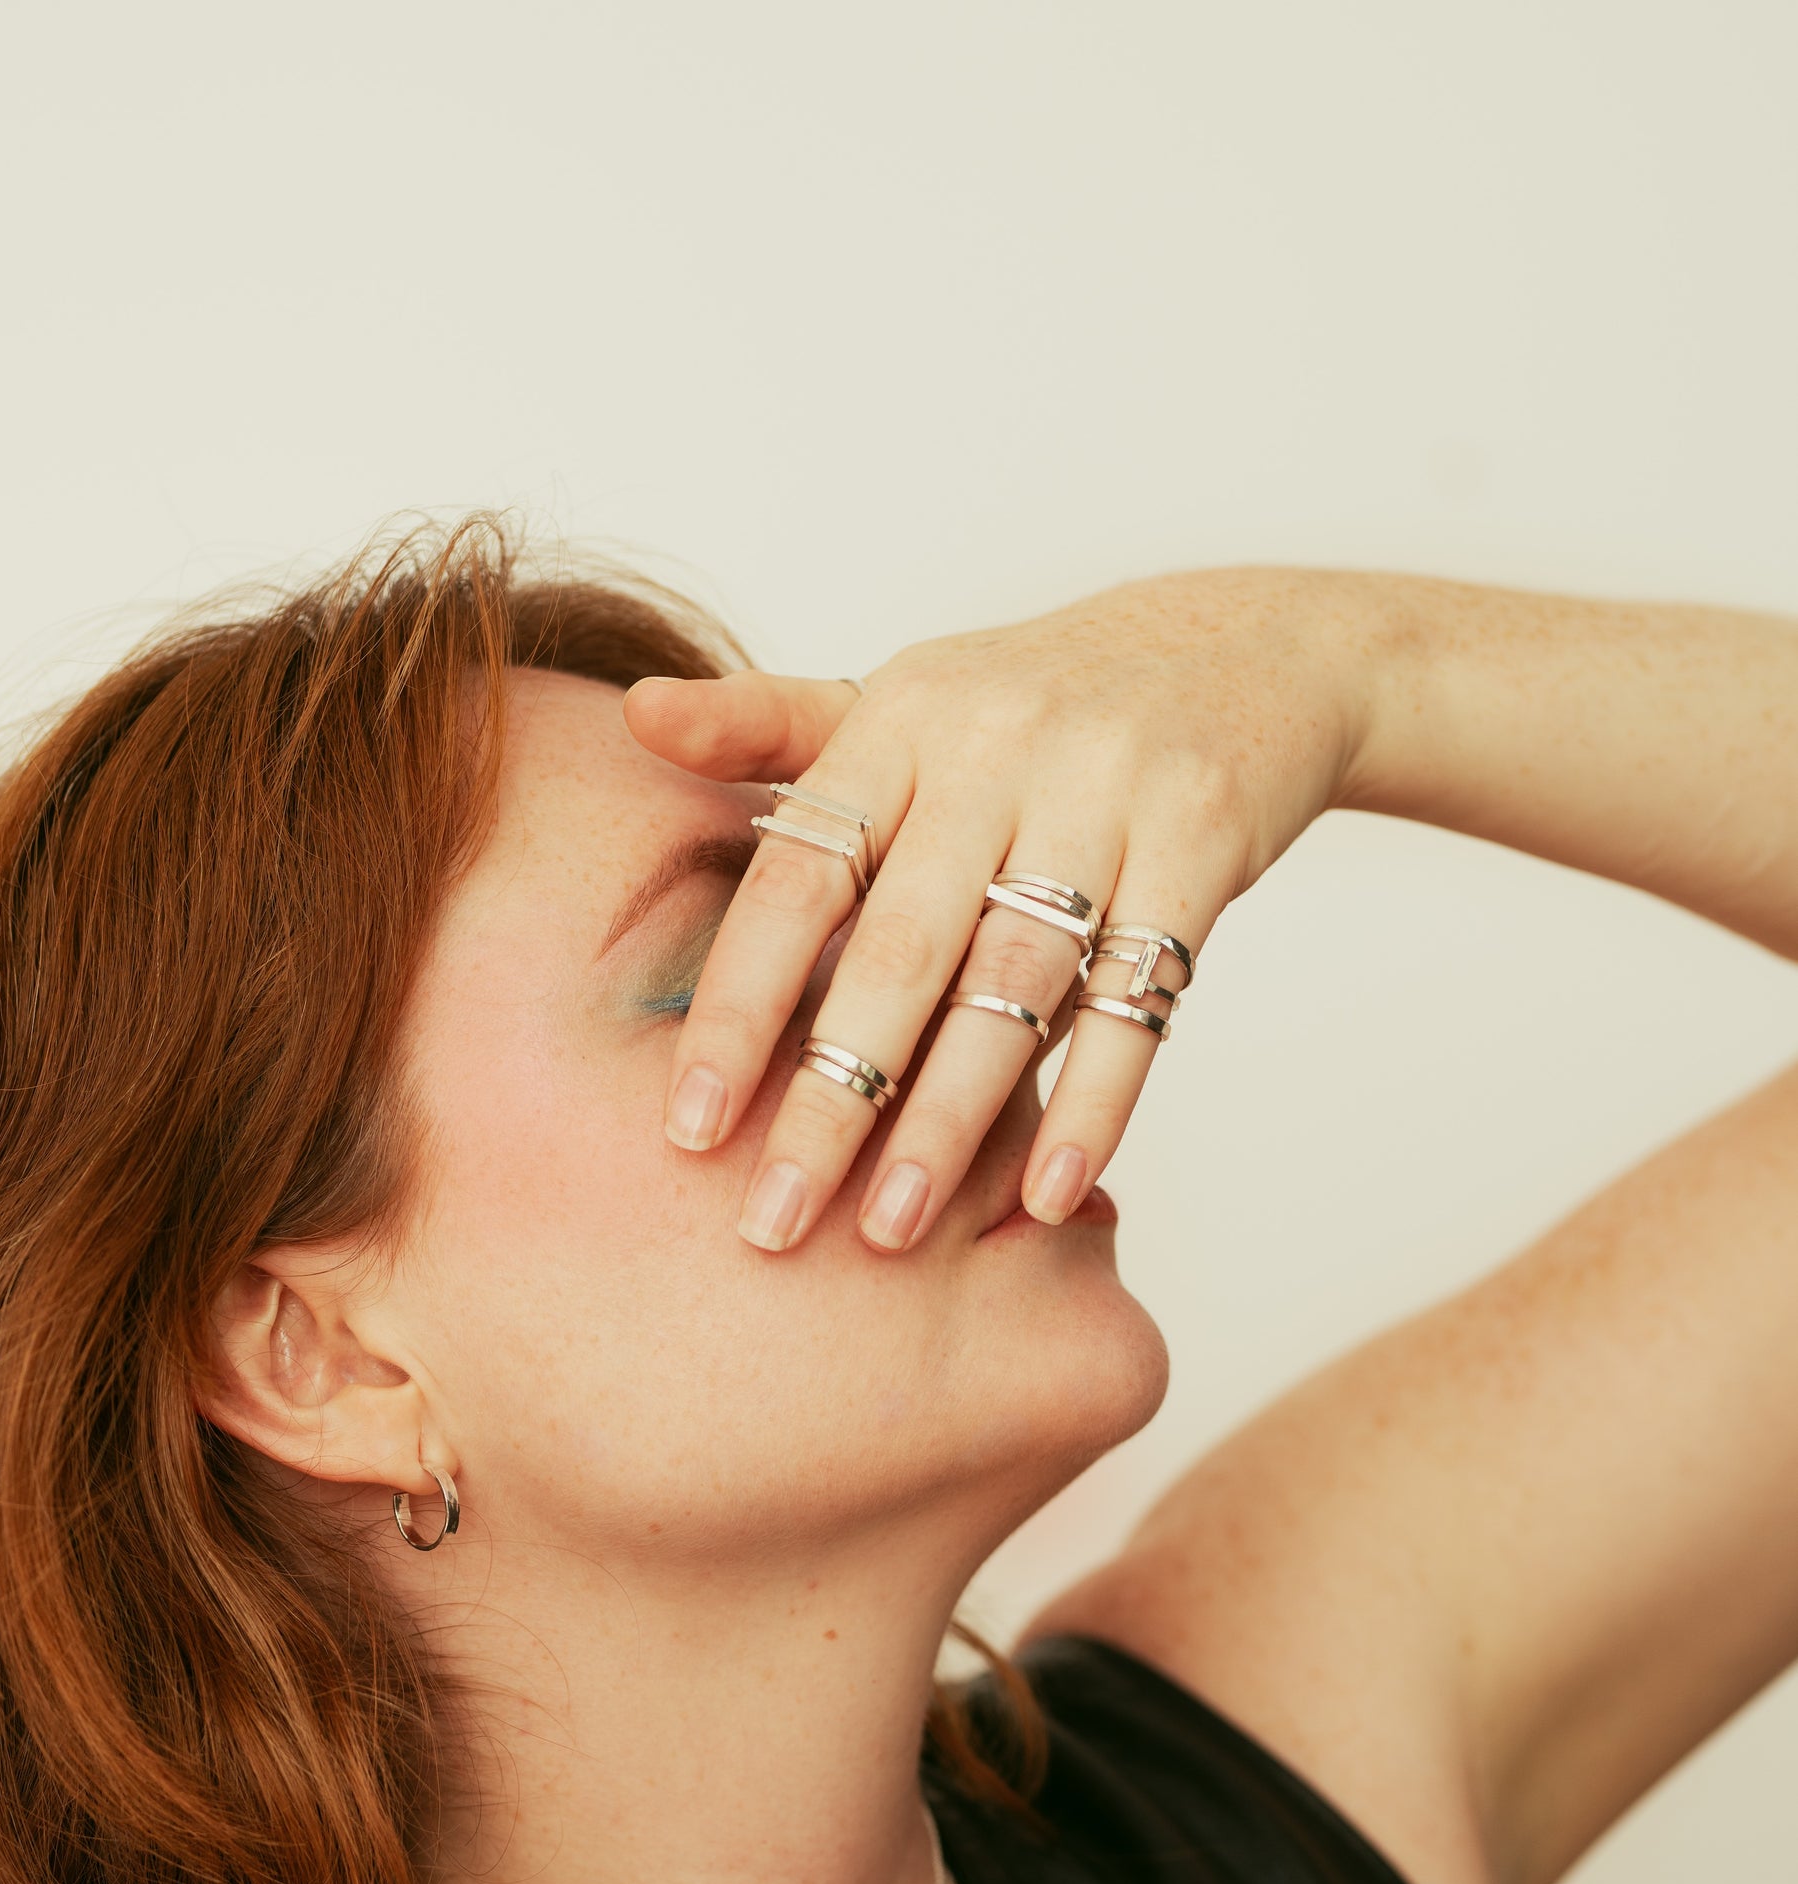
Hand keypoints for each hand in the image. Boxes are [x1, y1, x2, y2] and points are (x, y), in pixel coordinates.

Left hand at [624, 569, 1380, 1252]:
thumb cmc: (1035, 709)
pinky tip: (1046, 1197)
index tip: (689, 1129)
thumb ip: (775, 728)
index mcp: (901, 714)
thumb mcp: (910, 701)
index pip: (798, 877)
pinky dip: (1094, 1107)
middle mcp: (996, 744)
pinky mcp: (1205, 839)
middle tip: (773, 1223)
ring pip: (1013, 987)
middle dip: (829, 1100)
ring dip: (948, 1123)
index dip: (739, 1007)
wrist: (1250, 650)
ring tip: (889, 1232)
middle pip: (897, 952)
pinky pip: (1140, 1001)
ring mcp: (1108, 789)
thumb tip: (633, 716)